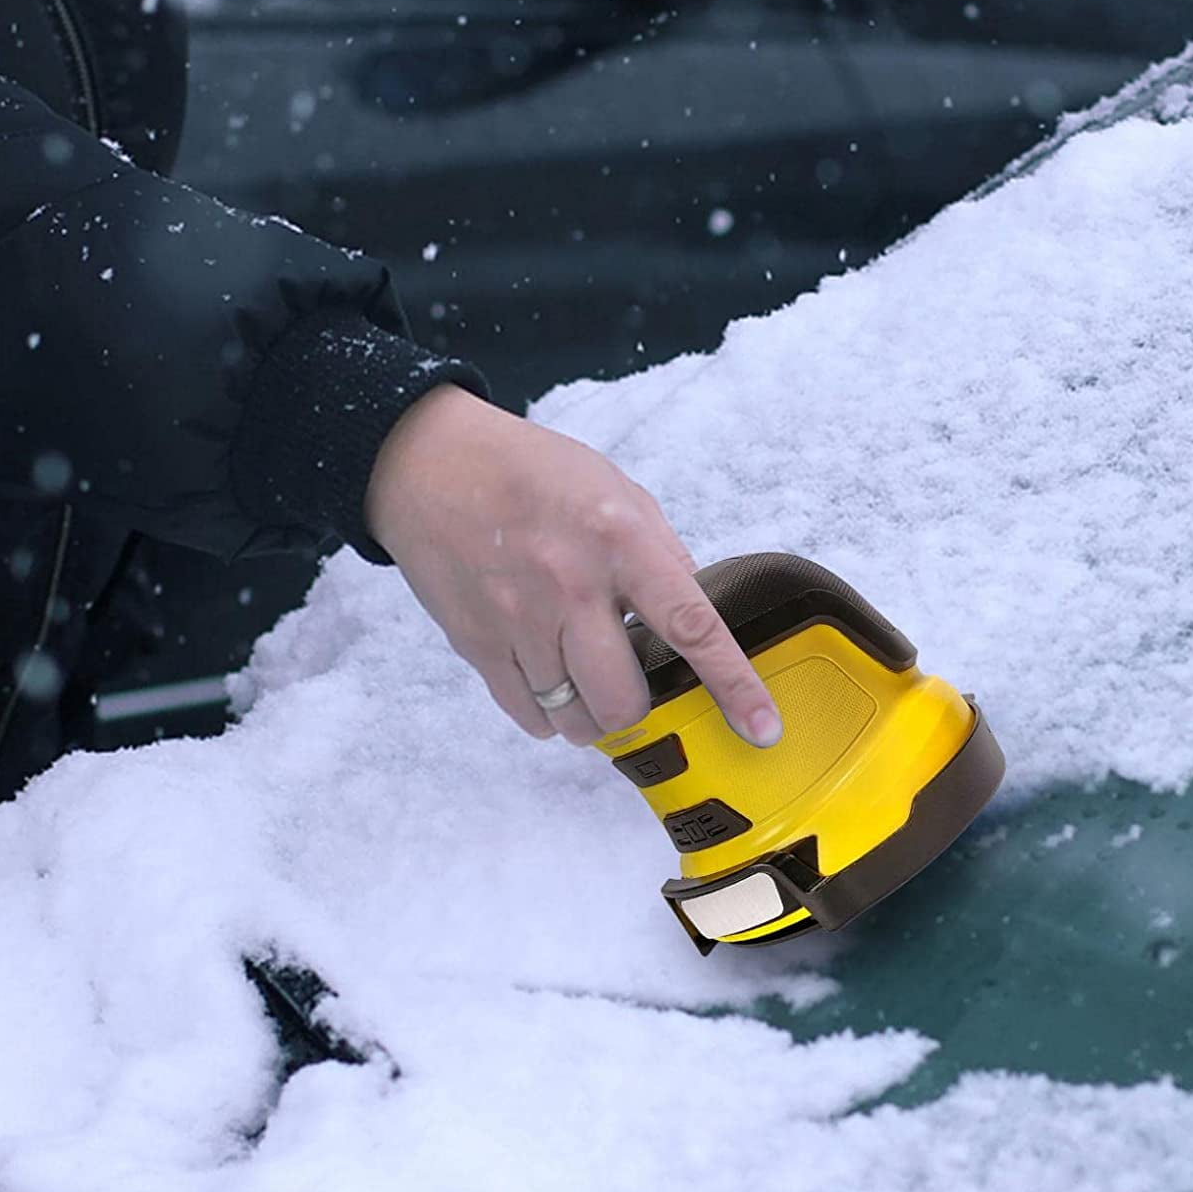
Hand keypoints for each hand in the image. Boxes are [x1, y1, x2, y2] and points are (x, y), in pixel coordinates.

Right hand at [364, 385, 782, 748]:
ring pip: (575, 718)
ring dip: (590, 713)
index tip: (762, 728)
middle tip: (629, 681)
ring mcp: (518, 620)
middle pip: (624, 699)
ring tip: (582, 675)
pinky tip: (548, 679)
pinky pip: (529, 716)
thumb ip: (660, 553)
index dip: (733, 685)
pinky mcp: (477, 643)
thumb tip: (692, 618)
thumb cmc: (530, 472)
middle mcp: (570, 585)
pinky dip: (549, 714)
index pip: (691, 626)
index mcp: (619, 539)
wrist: (430, 463)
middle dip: (637, 706)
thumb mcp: (615, 489)